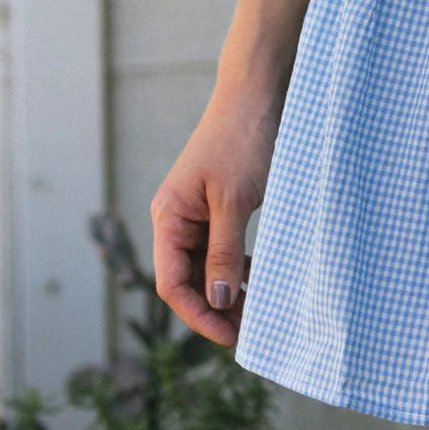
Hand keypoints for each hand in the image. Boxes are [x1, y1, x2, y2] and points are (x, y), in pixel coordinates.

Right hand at [150, 88, 281, 347]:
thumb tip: (219, 303)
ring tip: (257, 313)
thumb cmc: (241, 141)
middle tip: (250, 332)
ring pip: (206, 266)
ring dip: (227, 291)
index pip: (172, 284)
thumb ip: (224, 253)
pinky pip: (221, 248)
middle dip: (215, 309)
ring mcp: (196, 212)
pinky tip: (259, 279)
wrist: (256, 93)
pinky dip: (237, 267)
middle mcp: (176, 218)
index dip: (199, 315)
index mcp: (168, 218)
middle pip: (187, 280)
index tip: (231, 337)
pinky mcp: (218, 204)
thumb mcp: (234, 201)